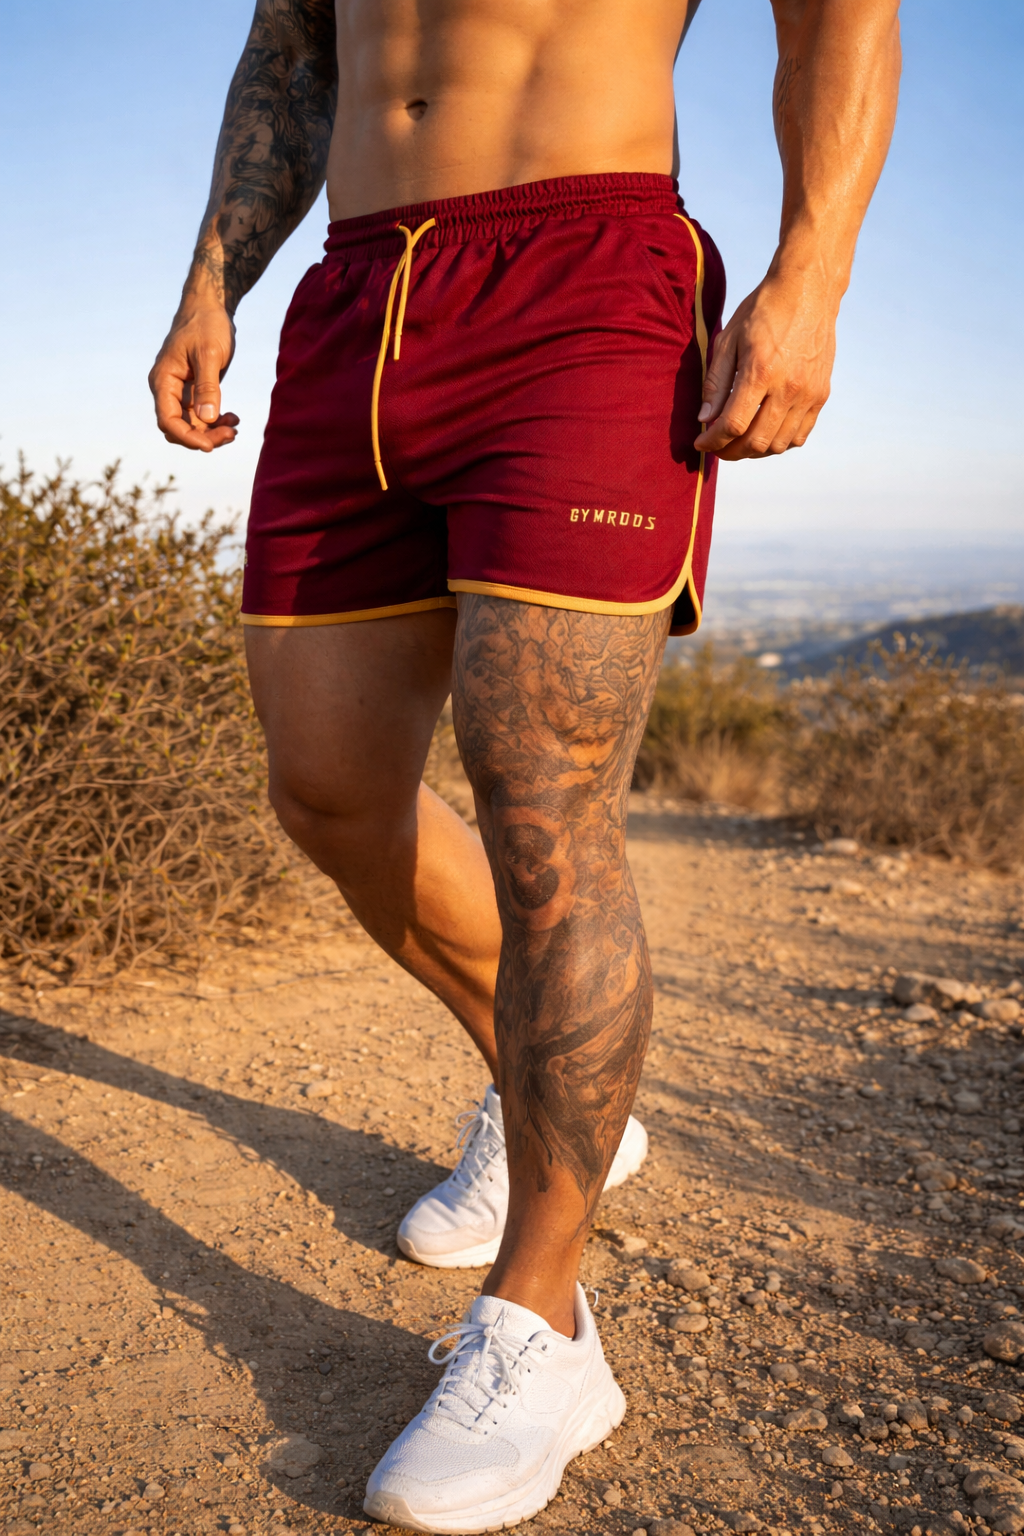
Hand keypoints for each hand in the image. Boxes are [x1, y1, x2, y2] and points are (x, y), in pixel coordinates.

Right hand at [149, 300, 239, 451]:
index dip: (187, 437)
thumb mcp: (209, 354)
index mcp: (163, 380)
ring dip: (212, 431)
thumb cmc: (206, 324)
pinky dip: (216, 422)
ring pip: (191, 425)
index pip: (167, 420)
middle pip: (179, 428)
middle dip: (203, 437)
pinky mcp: (194, 390)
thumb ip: (208, 387)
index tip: (210, 445)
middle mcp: (167, 389)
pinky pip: (201, 416)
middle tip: (231, 434)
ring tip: (235, 426)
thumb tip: (207, 419)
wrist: (210, 305)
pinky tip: (233, 418)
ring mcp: (180, 391)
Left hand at [694, 267, 837, 459]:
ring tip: (739, 441)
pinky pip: (799, 435)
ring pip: (778, 445)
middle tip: (717, 446)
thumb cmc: (763, 311)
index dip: (713, 441)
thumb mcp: (729, 340)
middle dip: (730, 451)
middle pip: (755, 442)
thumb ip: (716, 383)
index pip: (733, 425)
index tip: (701, 443)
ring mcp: (808, 393)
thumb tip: (705, 420)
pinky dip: (778, 443)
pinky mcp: (821, 394)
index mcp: (761, 371)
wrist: (808, 290)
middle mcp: (788, 387)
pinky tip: (764, 433)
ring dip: (753, 451)